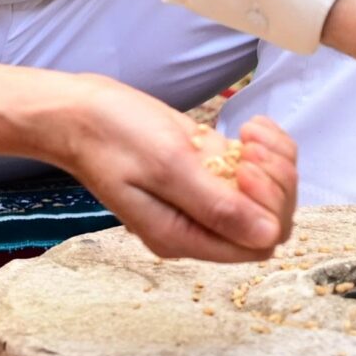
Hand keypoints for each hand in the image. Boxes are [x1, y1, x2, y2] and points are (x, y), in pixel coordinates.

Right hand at [51, 79, 297, 263]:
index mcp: (183, 237)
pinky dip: (267, 147)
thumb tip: (267, 236)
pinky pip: (258, 170)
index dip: (265, 208)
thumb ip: (216, 206)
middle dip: (275, 182)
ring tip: (248, 133)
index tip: (243, 168)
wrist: (80, 112)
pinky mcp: (209, 171)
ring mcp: (205, 198)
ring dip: (275, 162)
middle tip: (247, 146)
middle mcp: (197, 225)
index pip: (257, 244)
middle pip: (269, 222)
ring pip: (270, 196)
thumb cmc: (111, 136)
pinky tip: (249, 127)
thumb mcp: (165, 167)